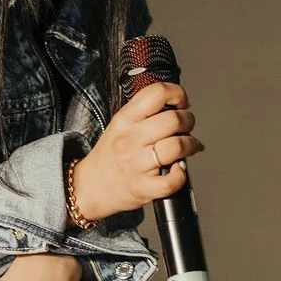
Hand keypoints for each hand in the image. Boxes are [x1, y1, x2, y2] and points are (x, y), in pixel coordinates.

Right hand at [71, 82, 204, 222]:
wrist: (91, 187)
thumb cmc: (109, 156)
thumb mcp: (118, 125)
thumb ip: (143, 113)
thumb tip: (176, 106)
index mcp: (124, 119)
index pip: (156, 93)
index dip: (177, 93)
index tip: (181, 102)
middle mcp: (130, 139)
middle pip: (173, 119)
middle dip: (188, 121)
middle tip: (186, 126)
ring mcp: (137, 164)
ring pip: (177, 146)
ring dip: (190, 145)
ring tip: (188, 146)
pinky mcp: (144, 187)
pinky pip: (172, 181)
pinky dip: (181, 175)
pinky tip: (178, 170)